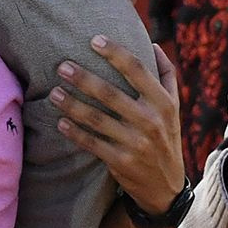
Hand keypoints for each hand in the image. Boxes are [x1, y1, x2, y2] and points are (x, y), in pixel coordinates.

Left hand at [50, 37, 184, 212]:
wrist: (166, 187)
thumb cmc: (165, 135)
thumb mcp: (174, 107)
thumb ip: (166, 74)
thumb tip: (152, 43)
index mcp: (164, 103)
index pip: (138, 70)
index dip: (116, 53)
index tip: (94, 39)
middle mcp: (151, 121)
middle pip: (111, 94)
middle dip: (84, 78)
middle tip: (62, 66)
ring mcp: (136, 144)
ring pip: (97, 119)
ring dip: (72, 105)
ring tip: (53, 93)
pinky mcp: (122, 162)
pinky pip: (93, 144)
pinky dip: (75, 133)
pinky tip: (60, 122)